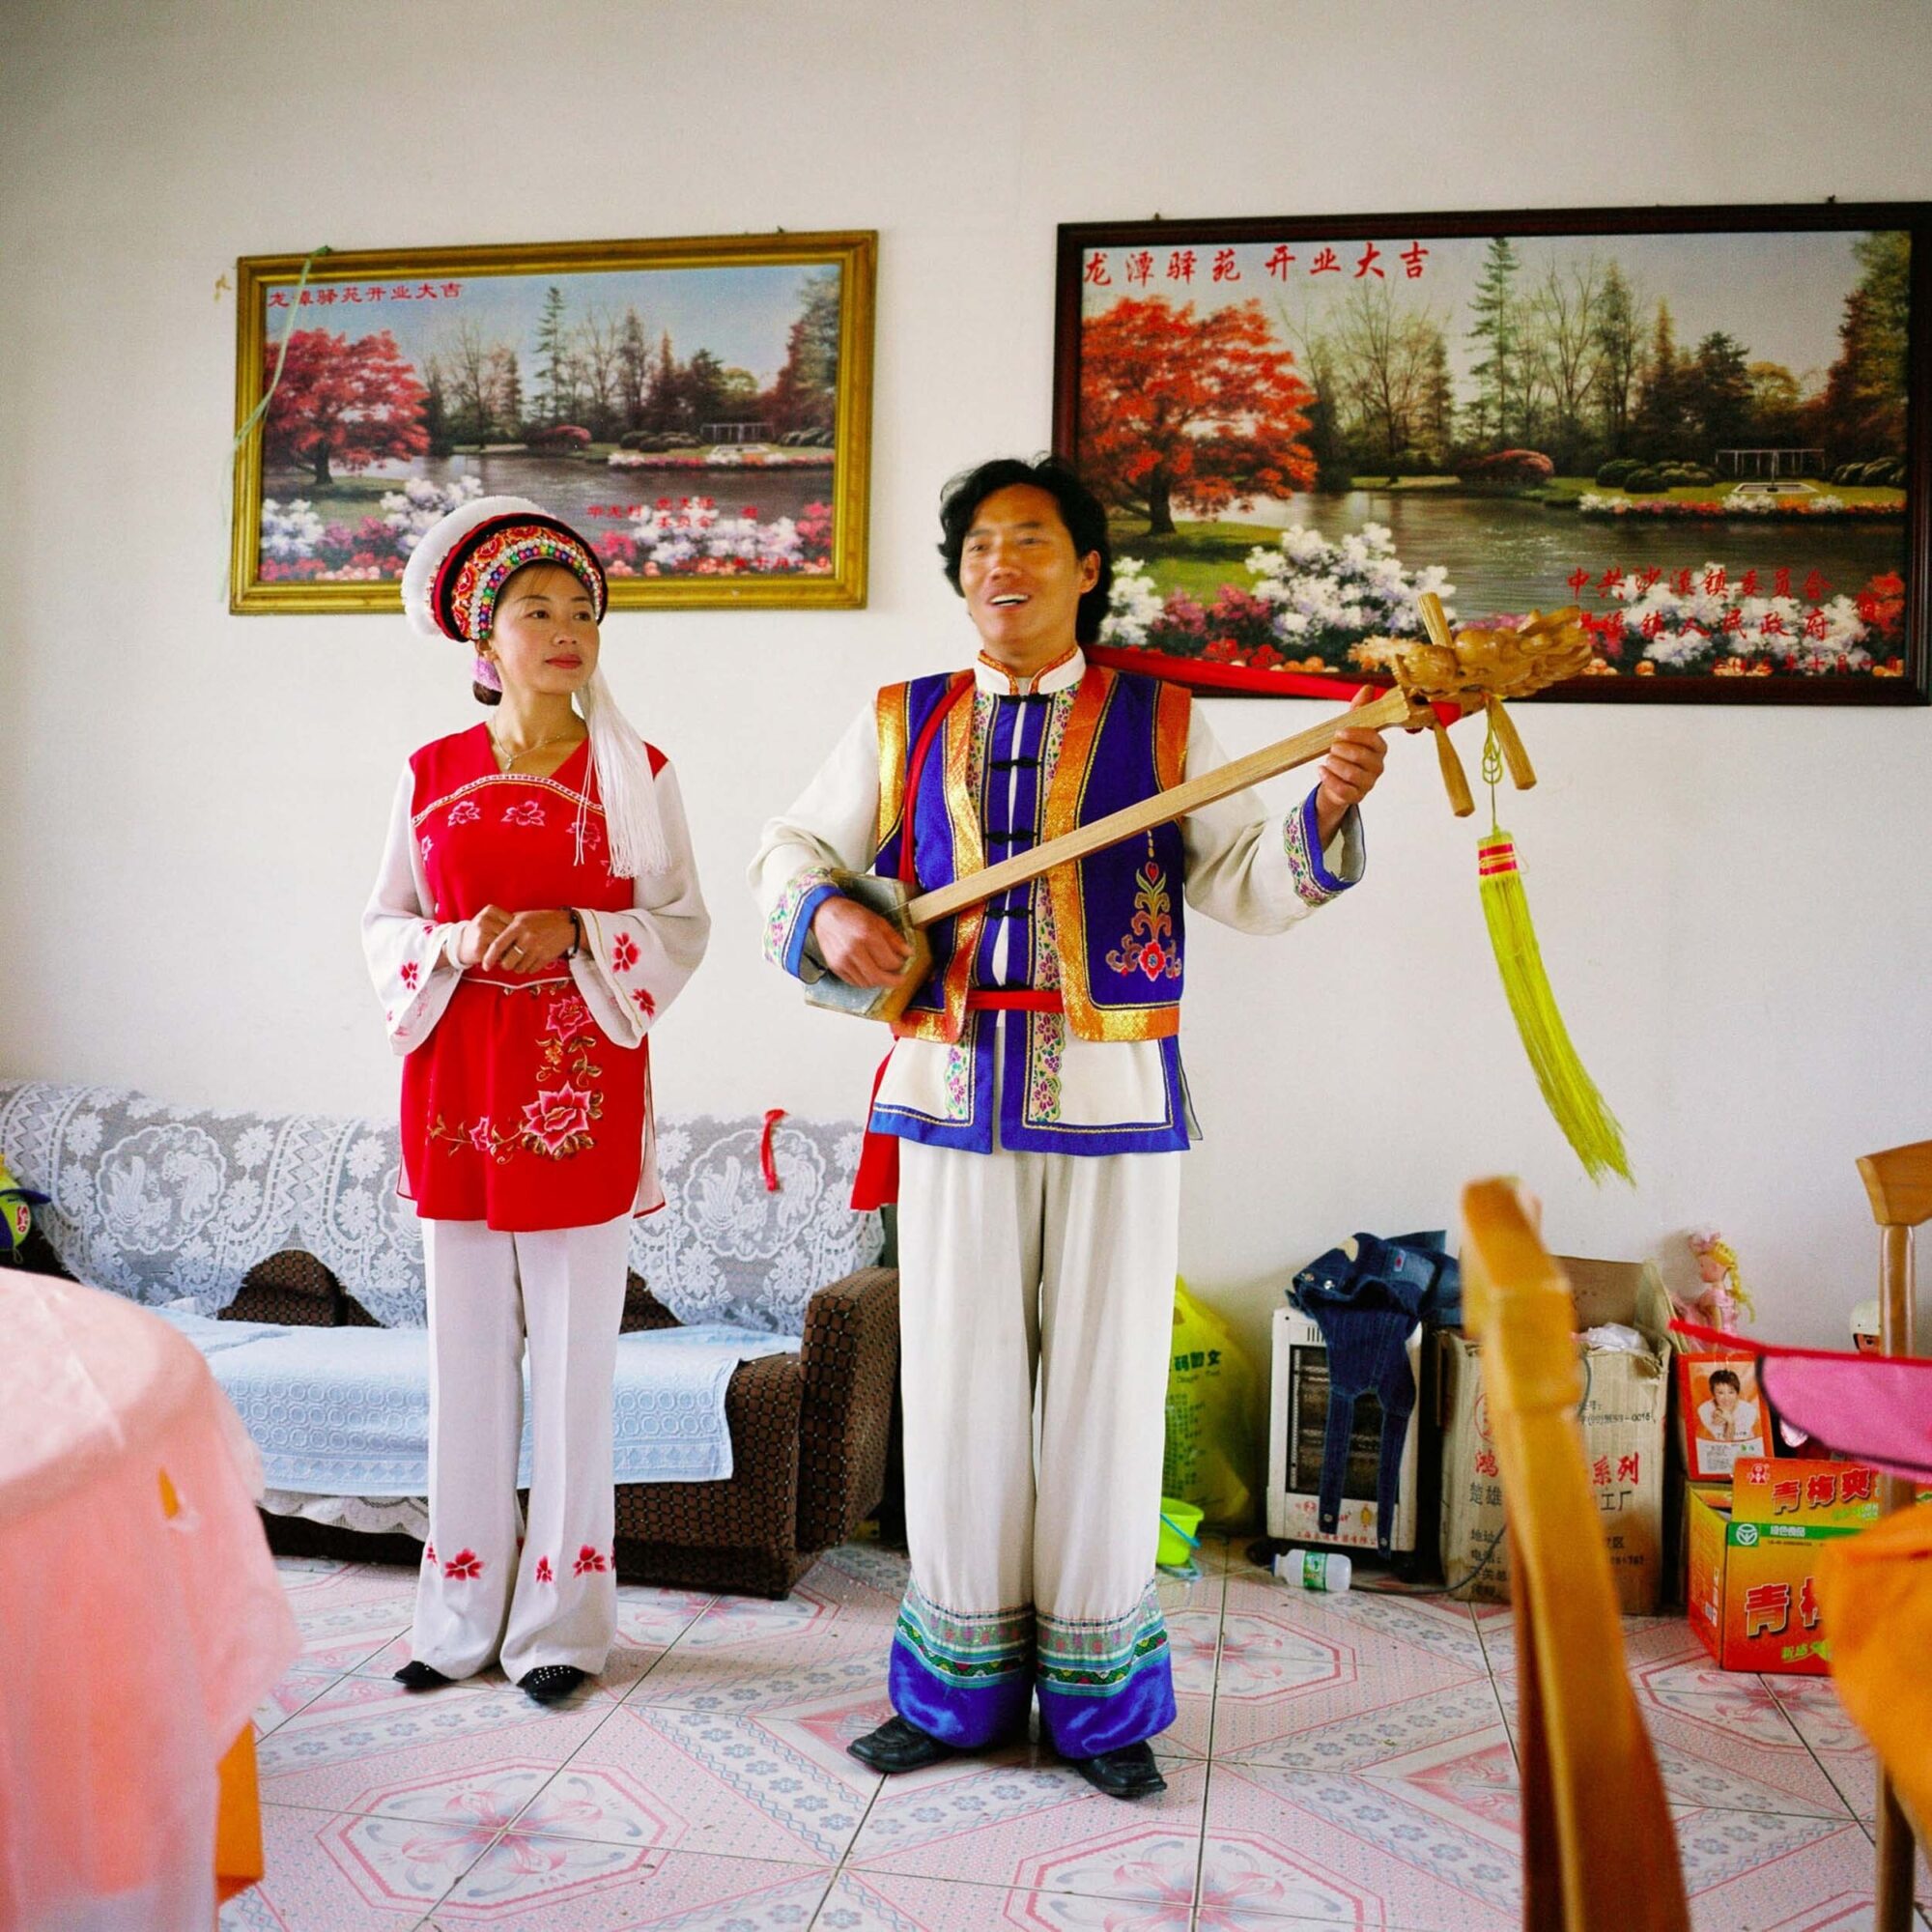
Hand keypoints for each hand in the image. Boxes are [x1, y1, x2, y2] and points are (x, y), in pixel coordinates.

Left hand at [462, 905, 575, 973]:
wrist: (567, 926)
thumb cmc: (542, 920)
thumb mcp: (524, 917)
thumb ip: (508, 925)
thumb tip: (492, 936)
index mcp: (518, 926)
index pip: (498, 945)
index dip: (489, 957)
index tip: (485, 965)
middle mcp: (527, 938)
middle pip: (507, 962)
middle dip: (505, 964)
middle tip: (507, 960)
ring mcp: (537, 949)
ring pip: (519, 968)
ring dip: (517, 967)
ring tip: (521, 958)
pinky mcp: (546, 958)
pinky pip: (531, 970)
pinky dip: (528, 967)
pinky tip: (531, 959)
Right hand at [811, 895, 911, 988]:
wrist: (825, 914)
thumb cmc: (852, 915)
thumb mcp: (878, 920)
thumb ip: (894, 938)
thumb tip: (908, 952)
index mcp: (867, 935)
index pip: (889, 961)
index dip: (899, 964)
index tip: (902, 961)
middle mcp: (854, 950)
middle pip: (878, 977)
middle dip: (892, 981)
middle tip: (900, 980)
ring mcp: (843, 960)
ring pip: (867, 982)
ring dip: (878, 981)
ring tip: (884, 974)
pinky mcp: (835, 966)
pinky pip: (854, 982)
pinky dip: (865, 981)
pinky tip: (870, 974)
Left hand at [1314, 686, 1389, 845]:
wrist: (1336, 780)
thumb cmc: (1346, 751)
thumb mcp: (1351, 729)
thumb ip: (1360, 710)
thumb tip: (1368, 687)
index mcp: (1380, 748)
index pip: (1374, 740)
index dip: (1356, 735)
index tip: (1339, 732)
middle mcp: (1378, 766)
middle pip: (1362, 757)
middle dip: (1343, 751)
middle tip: (1331, 748)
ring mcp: (1368, 783)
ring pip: (1352, 774)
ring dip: (1335, 764)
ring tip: (1327, 760)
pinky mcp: (1356, 797)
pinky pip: (1344, 790)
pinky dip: (1329, 779)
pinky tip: (1321, 771)